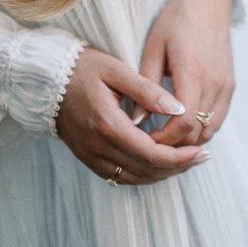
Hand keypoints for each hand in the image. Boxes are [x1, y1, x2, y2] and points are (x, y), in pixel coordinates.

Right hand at [55, 46, 208, 185]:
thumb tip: (179, 108)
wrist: (46, 79)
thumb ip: (147, 90)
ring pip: (134, 178)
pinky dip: (143, 174)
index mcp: (108, 125)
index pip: (151, 153)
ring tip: (186, 162)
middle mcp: (98, 147)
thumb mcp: (116, 70)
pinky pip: (120, 177)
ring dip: (162, 174)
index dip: (179, 156)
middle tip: (200, 157)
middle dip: (177, 167)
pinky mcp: (88, 159)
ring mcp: (91, 157)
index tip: (199, 150)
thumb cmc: (83, 68)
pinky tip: (159, 164)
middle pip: (146, 170)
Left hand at [137, 0, 234, 148]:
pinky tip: (183, 124)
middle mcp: (214, 82)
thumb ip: (145, 85)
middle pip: (198, 132)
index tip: (146, 140)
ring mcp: (226, 85)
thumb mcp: (153, 47)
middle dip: (175, 144)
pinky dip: (203, 128)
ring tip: (166, 136)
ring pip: (211, 130)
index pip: (185, 122)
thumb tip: (136, 120)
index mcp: (193, 72)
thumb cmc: (176, 20)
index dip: (166, 139)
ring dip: (190, 139)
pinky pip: (219, 119)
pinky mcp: (230, 85)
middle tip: (152, 143)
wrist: (208, 0)